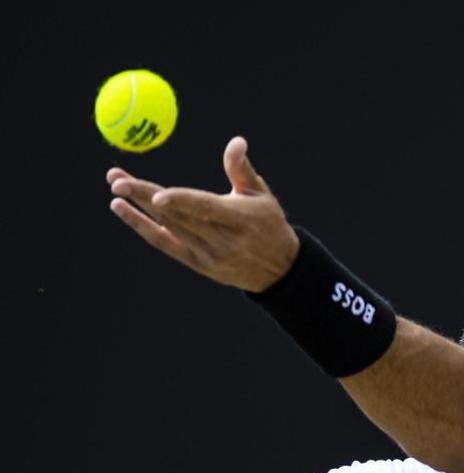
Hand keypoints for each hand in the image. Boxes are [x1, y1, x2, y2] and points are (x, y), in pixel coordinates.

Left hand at [107, 136, 299, 292]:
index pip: (206, 209)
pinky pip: (164, 243)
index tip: (156, 193)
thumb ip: (242, 168)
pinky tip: (122, 210)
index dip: (180, 201)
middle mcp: (222, 241)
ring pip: (167, 227)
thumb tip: (236, 141)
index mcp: (240, 220)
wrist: (277, 270)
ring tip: (116, 184)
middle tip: (118, 178)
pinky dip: (141, 226)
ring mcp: (208, 255)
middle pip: (178, 216)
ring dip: (138, 206)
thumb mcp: (262, 195)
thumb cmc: (268, 224)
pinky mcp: (197, 264)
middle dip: (145, 196)